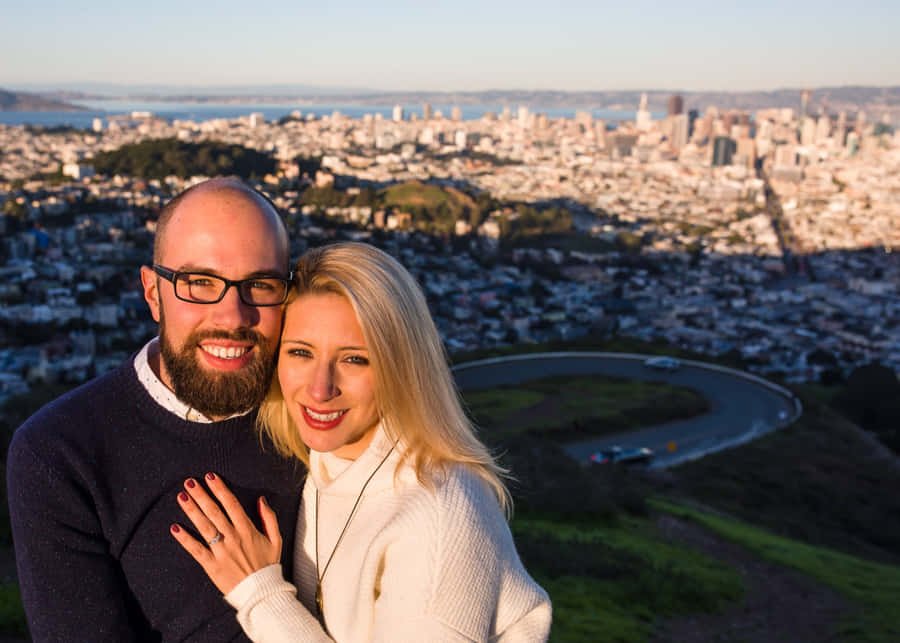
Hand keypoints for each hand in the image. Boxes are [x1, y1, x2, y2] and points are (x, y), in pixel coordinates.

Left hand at [171, 473, 281, 594]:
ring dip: (191, 511)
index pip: (231, 504)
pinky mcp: (211, 565)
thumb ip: (269, 518)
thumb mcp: (276, 539)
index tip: (210, 477)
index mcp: (248, 530)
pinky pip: (196, 550)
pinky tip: (175, 528)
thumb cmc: (268, 565)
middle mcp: (233, 538)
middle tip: (189, 482)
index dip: (220, 489)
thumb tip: (261, 500)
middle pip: (214, 512)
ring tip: (181, 497)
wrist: (261, 592)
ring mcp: (221, 551)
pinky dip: (184, 539)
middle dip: (201, 495)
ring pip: (204, 527)